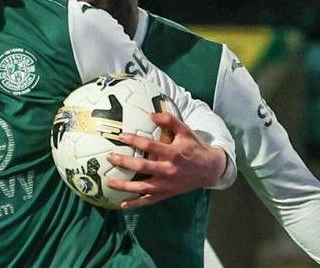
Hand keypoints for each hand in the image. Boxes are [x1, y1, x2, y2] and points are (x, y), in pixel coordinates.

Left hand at [105, 112, 226, 208]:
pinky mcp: (167, 194)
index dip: (134, 141)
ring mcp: (167, 184)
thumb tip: (150, 114)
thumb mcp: (185, 131)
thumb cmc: (195, 147)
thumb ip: (169, 121)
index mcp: (173, 154)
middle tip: (109, 157)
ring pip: (143, 187)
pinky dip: (136, 203)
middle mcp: (168, 170)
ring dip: (125, 186)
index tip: (120, 136)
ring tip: (109, 182)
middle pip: (143, 167)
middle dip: (124, 163)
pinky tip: (123, 204)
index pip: (150, 146)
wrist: (210, 169)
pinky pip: (150, 200)